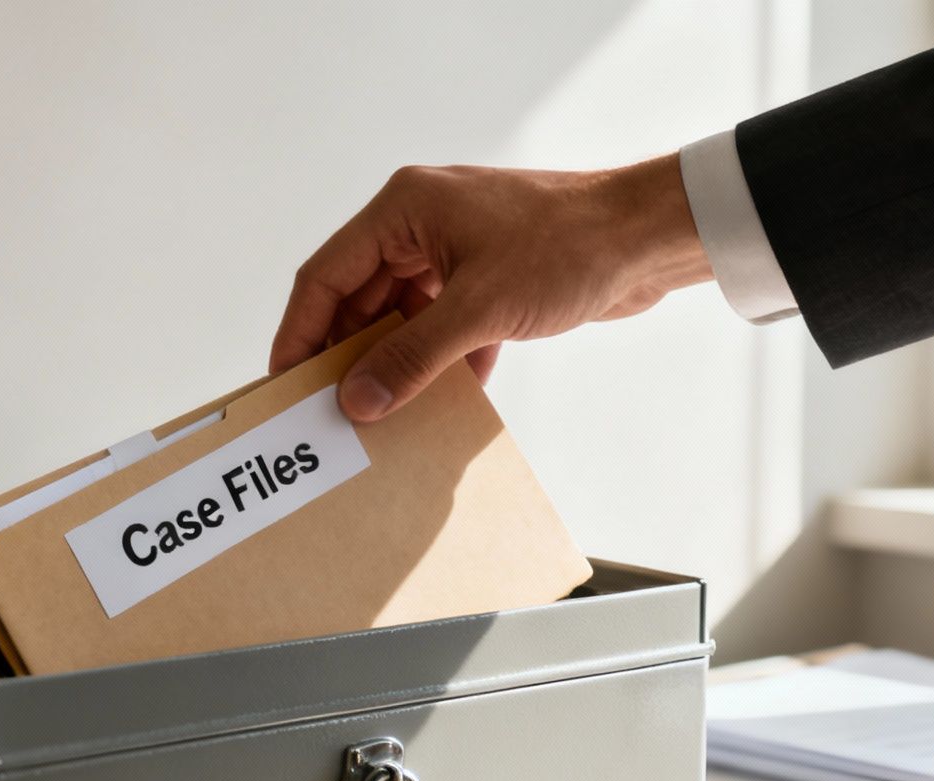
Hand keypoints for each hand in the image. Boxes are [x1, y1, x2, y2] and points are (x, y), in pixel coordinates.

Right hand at [270, 154, 713, 421]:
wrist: (650, 239)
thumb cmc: (570, 246)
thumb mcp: (479, 309)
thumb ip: (413, 358)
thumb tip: (359, 401)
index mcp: (404, 209)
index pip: (326, 275)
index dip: (300, 332)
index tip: (284, 383)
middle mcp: (422, 226)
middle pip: (359, 300)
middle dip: (347, 356)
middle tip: (329, 412)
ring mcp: (456, 254)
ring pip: (402, 319)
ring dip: (396, 366)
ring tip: (380, 418)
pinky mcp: (489, 283)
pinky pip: (444, 331)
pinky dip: (442, 366)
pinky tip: (441, 409)